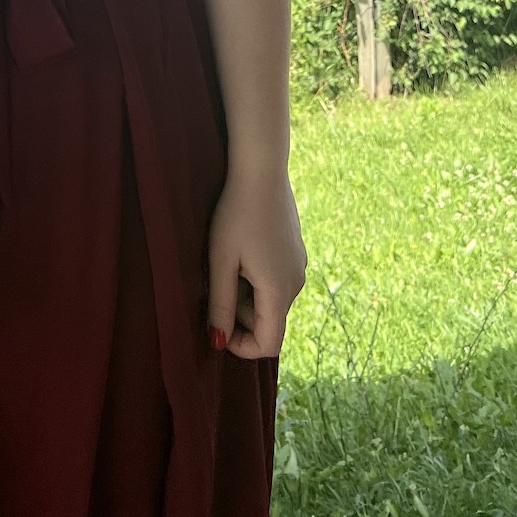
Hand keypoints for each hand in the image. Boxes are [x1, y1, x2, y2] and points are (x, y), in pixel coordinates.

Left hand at [206, 167, 305, 359]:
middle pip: (269, 321)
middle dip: (241, 314)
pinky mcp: (296, 251)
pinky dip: (257, 277)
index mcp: (279, 290)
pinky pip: (277, 279)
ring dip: (247, 294)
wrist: (261, 170)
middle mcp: (296, 283)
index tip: (217, 326)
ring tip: (228, 261)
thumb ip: (221, 305)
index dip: (242, 346)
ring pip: (272, 299)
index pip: (269, 344)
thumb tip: (218, 343)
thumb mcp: (221, 262)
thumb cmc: (236, 215)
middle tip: (217, 281)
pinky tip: (242, 249)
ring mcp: (299, 265)